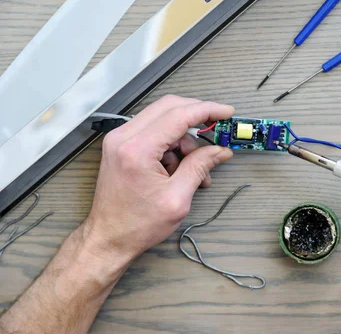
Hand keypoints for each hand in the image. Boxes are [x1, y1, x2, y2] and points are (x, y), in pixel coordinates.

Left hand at [84, 95, 233, 264]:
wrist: (108, 238)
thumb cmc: (137, 225)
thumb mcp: (177, 198)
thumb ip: (200, 167)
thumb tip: (220, 151)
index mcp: (137, 150)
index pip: (178, 115)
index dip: (207, 110)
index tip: (226, 112)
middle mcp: (124, 137)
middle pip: (169, 107)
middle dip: (198, 116)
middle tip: (218, 129)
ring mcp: (119, 139)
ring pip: (163, 119)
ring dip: (185, 138)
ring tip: (197, 168)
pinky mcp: (121, 145)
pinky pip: (154, 131)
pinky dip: (172, 144)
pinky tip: (180, 169)